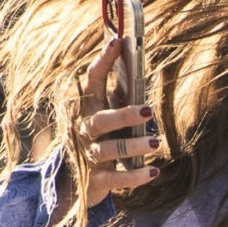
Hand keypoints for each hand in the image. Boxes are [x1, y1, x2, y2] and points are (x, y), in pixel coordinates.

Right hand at [72, 35, 161, 211]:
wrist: (71, 183)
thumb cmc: (98, 140)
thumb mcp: (104, 116)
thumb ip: (118, 98)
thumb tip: (137, 72)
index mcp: (86, 109)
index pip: (91, 81)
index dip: (102, 61)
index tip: (117, 42)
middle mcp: (85, 131)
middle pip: (101, 121)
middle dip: (124, 115)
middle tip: (149, 111)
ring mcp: (89, 156)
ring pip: (111, 149)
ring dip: (135, 145)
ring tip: (156, 142)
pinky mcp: (96, 180)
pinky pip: (116, 179)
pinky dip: (135, 177)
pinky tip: (154, 172)